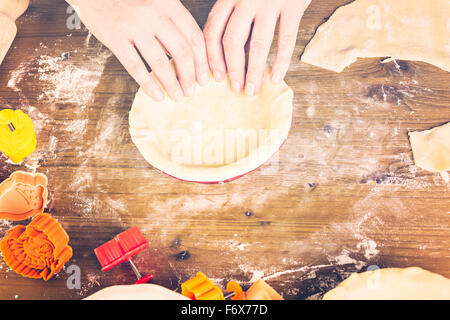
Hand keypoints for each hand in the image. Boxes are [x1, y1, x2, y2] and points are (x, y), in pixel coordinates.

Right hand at [66, 0, 209, 100]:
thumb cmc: (129, 1)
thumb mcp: (156, 5)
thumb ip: (171, 27)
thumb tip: (188, 61)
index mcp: (168, 4)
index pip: (194, 36)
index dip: (202, 61)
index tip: (204, 78)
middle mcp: (153, 14)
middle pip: (181, 51)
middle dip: (189, 76)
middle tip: (192, 92)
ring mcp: (133, 25)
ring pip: (160, 62)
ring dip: (172, 84)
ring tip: (178, 97)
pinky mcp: (115, 37)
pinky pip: (135, 66)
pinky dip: (148, 84)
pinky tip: (157, 96)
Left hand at [204, 0, 310, 95]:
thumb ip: (237, 21)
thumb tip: (235, 57)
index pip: (212, 31)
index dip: (212, 57)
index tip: (215, 77)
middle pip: (232, 40)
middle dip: (233, 68)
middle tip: (236, 87)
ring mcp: (269, 3)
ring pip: (258, 43)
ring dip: (254, 71)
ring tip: (253, 89)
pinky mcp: (292, 6)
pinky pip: (286, 39)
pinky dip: (281, 61)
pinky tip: (277, 77)